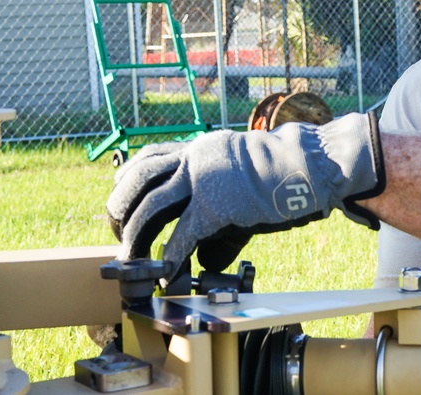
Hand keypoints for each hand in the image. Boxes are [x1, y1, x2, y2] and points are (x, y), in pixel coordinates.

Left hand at [106, 111, 385, 276]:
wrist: (303, 165)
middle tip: (116, 230)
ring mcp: (203, 180)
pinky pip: (182, 232)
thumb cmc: (277, 173)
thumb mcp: (237, 177)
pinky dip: (169, 254)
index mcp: (198, 149)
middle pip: (139, 177)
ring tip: (131, 257)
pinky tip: (165, 271)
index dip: (128, 179)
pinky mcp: (215, 205)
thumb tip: (204, 253)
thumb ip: (213, 205)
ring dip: (135, 234)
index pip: (148, 157)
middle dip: (120, 205)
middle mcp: (194, 159)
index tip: (121, 198)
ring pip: (151, 205)